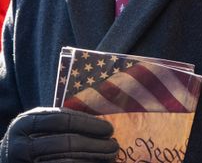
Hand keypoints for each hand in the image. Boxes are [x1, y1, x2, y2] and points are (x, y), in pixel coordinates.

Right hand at [0, 107, 118, 162]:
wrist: (11, 160)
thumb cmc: (35, 138)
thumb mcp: (41, 124)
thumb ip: (64, 120)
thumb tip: (103, 123)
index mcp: (25, 122)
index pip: (62, 119)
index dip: (89, 124)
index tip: (108, 129)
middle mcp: (20, 144)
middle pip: (67, 142)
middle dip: (95, 144)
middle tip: (113, 145)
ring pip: (67, 161)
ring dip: (94, 158)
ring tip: (110, 156)